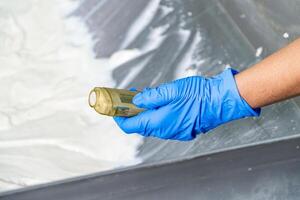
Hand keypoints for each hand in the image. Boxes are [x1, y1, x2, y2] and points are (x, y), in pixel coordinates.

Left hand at [114, 68, 259, 140]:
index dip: (119, 118)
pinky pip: (164, 124)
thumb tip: (137, 100)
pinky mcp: (183, 128)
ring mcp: (175, 131)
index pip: (131, 125)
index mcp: (160, 122)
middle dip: (132, 113)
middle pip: (141, 125)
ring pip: (153, 124)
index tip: (114, 109)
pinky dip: (157, 115)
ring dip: (145, 113)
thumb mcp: (171, 91)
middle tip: (130, 98)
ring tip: (145, 97)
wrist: (222, 102)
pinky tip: (160, 104)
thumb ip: (151, 97)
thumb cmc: (199, 95)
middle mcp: (166, 130)